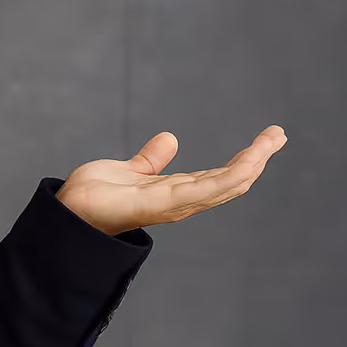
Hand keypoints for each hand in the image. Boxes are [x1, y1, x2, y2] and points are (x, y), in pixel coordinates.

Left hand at [54, 125, 287, 236]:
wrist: (68, 211)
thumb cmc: (94, 196)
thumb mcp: (128, 171)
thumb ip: (150, 160)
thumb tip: (171, 139)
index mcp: (175, 191)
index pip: (219, 176)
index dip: (245, 159)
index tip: (267, 139)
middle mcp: (181, 201)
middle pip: (229, 181)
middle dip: (256, 159)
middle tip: (279, 135)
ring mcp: (173, 205)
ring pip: (224, 185)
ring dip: (251, 164)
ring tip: (271, 142)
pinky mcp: (160, 205)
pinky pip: (202, 191)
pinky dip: (227, 178)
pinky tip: (247, 164)